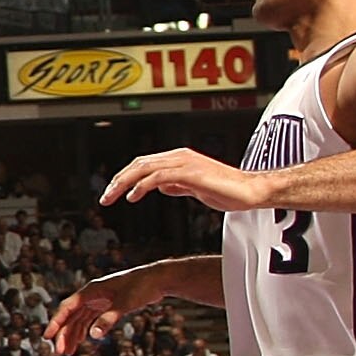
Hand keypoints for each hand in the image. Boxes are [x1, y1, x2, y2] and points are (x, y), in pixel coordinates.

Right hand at [47, 265, 158, 354]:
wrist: (157, 279)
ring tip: (68, 352)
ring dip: (73, 334)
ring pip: (79, 319)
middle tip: (60, 353)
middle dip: (64, 334)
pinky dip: (85, 330)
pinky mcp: (107, 304)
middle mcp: (91, 295)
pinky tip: (82, 340)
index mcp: (91, 291)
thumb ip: (108, 319)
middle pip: (71, 316)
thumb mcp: (124, 304)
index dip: (56, 322)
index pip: (67, 308)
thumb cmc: (141, 288)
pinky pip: (90, 319)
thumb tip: (94, 335)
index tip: (48, 337)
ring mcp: (99, 299)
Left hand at [100, 149, 267, 212]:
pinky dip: (142, 186)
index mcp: (179, 159)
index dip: (125, 177)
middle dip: (118, 180)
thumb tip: (162, 186)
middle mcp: (180, 157)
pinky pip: (159, 176)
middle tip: (105, 197)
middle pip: (139, 163)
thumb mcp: (196, 188)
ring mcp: (185, 163)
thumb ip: (178, 185)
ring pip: (145, 168)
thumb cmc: (228, 190)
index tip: (113, 192)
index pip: (144, 164)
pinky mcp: (191, 173)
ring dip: (124, 183)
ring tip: (112, 198)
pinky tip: (133, 196)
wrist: (250, 192)